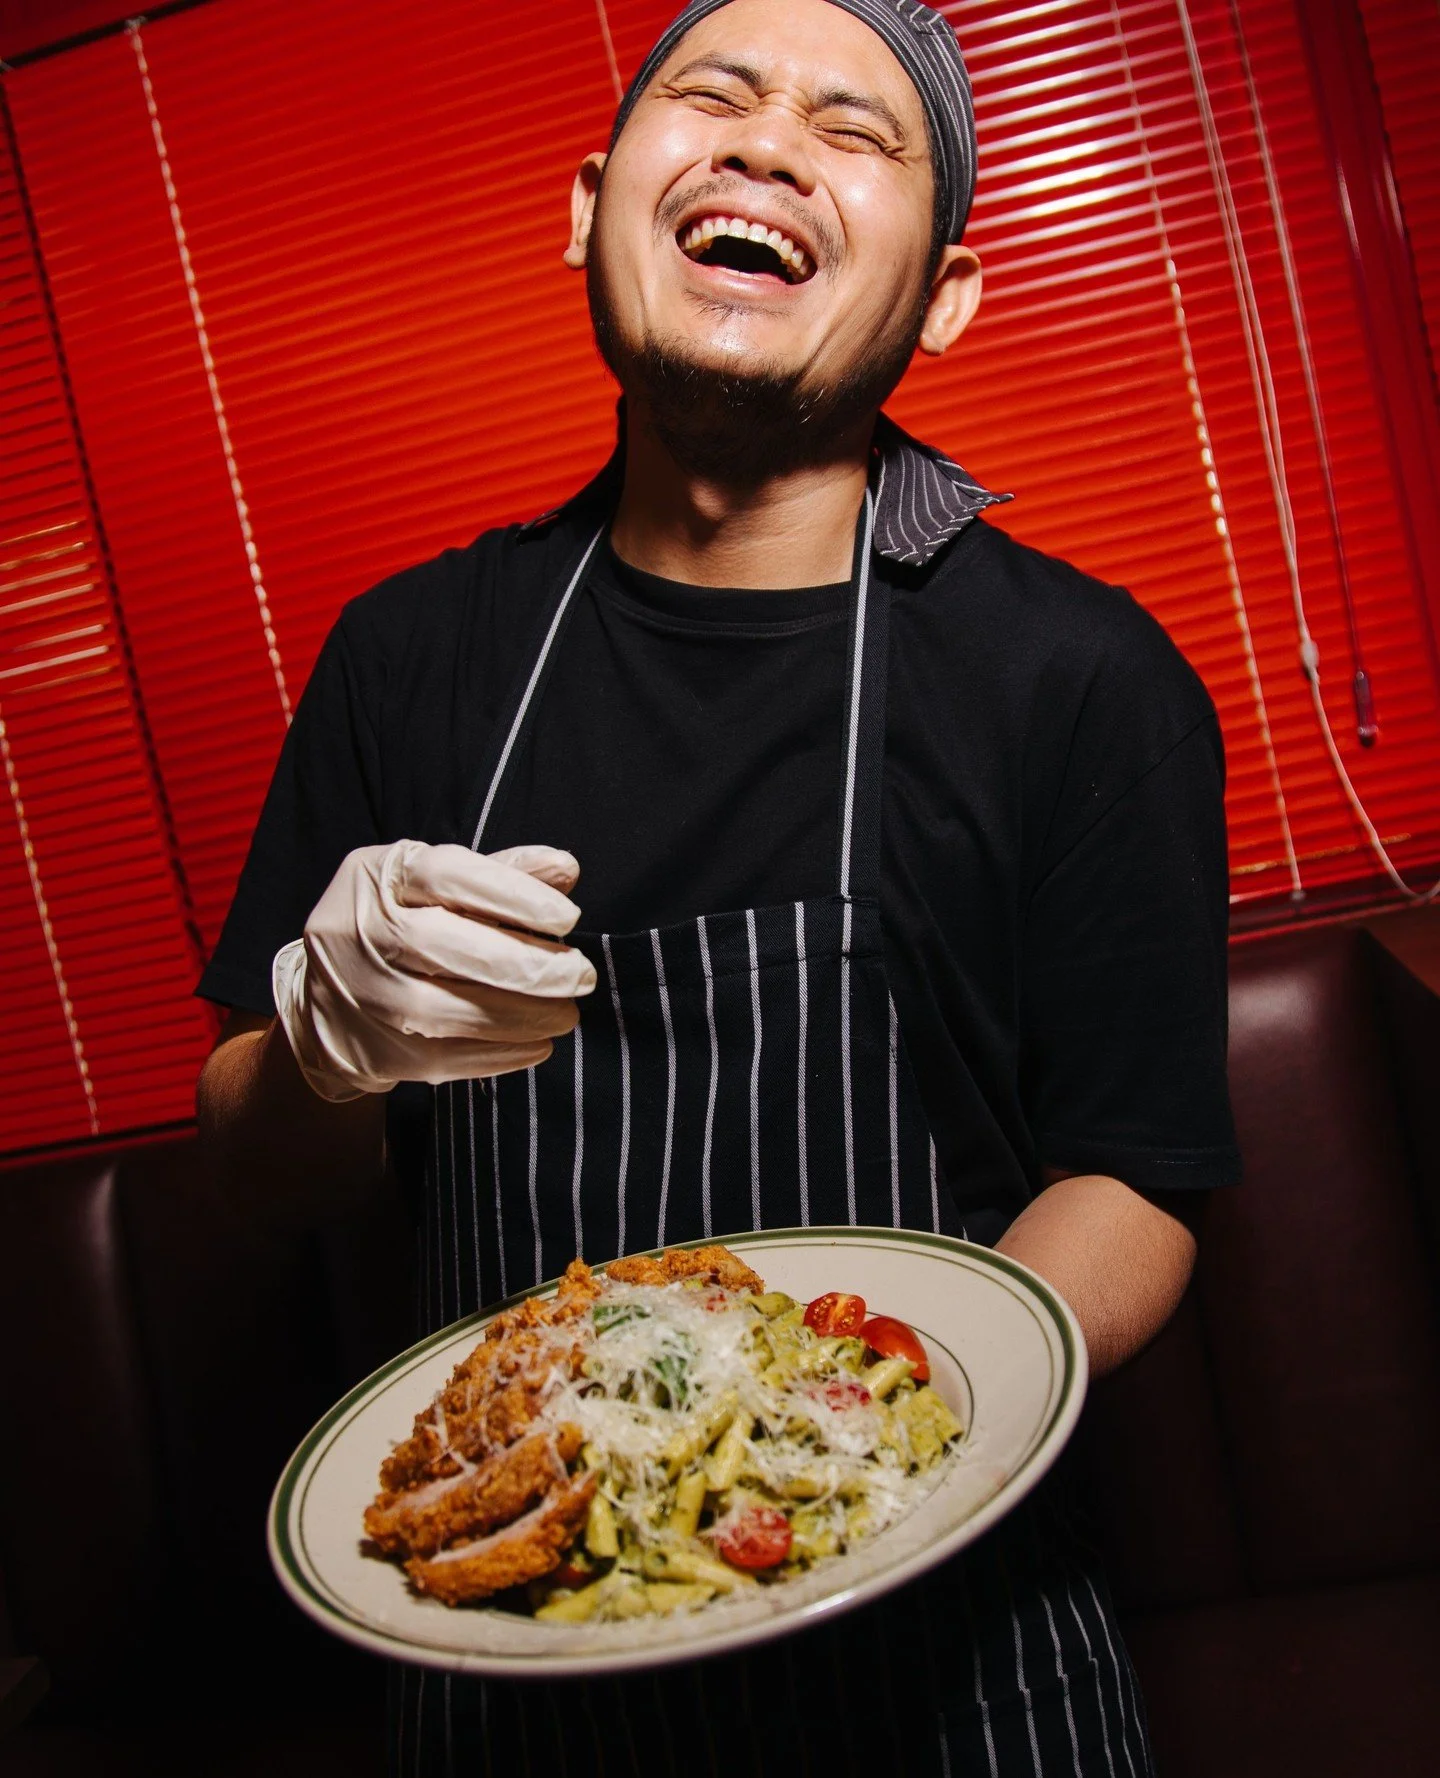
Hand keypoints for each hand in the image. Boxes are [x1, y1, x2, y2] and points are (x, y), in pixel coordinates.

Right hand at [272, 840, 595, 1100]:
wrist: (329, 999)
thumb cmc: (403, 924)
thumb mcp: (439, 884)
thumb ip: (503, 874)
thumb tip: (566, 869)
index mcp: (381, 876)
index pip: (449, 875)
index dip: (514, 895)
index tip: (568, 918)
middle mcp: (362, 931)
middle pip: (445, 946)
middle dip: (525, 965)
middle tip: (580, 976)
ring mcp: (365, 995)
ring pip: (446, 1011)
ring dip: (520, 1015)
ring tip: (566, 1014)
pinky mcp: (378, 1050)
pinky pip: (446, 1058)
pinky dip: (501, 1053)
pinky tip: (537, 1042)